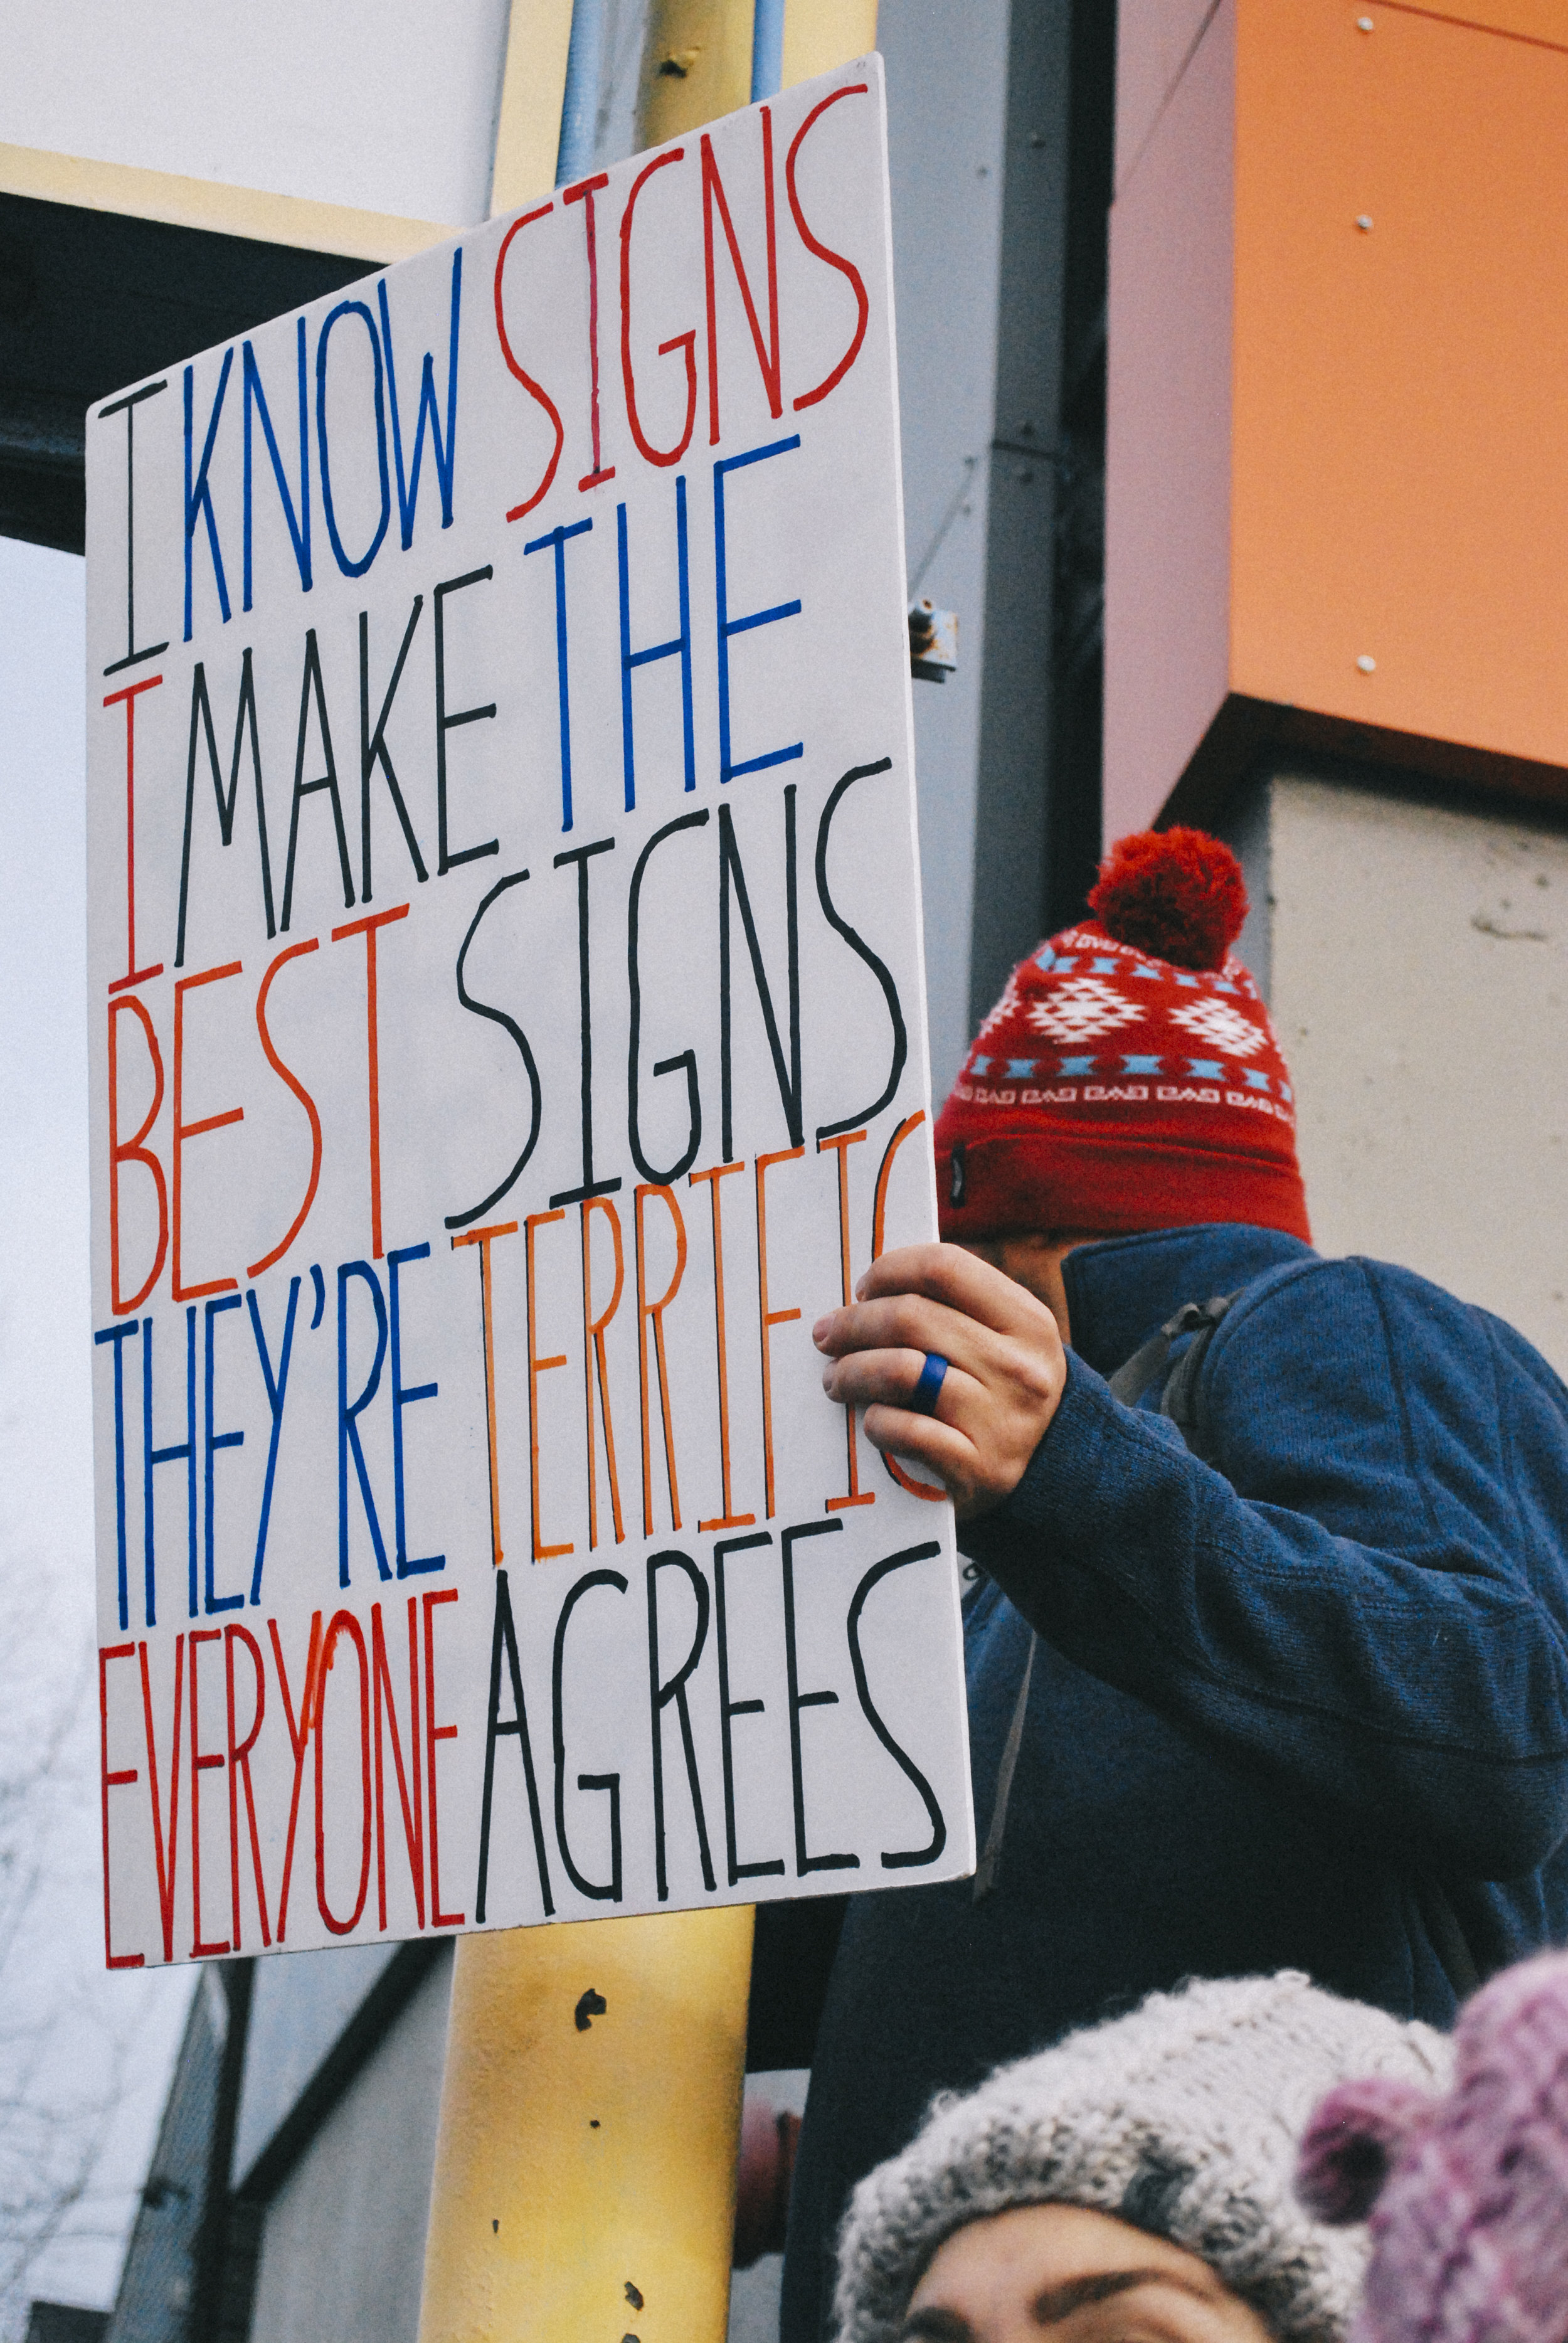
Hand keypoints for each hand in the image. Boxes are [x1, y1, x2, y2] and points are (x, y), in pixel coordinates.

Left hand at [813, 1243, 1066, 1519]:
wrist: (1053, 1474)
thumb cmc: (1002, 1392)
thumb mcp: (1004, 1340)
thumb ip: (953, 1308)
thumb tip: (869, 1289)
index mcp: (1027, 1321)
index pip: (944, 1267)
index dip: (890, 1270)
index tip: (864, 1289)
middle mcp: (1020, 1367)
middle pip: (911, 1317)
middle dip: (854, 1323)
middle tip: (827, 1335)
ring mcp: (1002, 1420)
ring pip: (902, 1371)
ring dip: (852, 1371)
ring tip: (835, 1379)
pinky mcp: (979, 1469)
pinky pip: (906, 1430)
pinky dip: (877, 1422)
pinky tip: (871, 1420)